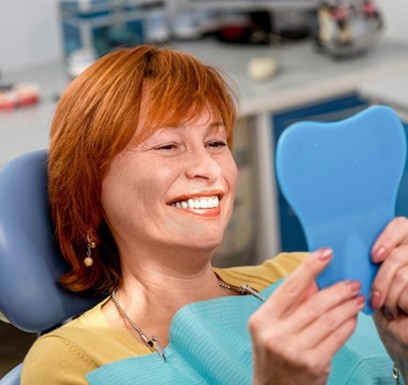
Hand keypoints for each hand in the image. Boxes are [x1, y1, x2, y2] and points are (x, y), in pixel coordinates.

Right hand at [249, 248, 363, 384]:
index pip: (289, 287)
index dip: (309, 268)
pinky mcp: (313, 364)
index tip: (325, 253)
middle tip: (351, 282)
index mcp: (261, 320)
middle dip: (337, 289)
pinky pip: (337, 337)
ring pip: (328, 319)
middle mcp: (275, 334)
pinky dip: (348, 324)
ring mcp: (294, 350)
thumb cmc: (273, 356)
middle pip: (313, 303)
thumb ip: (291, 304)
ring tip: (356, 298)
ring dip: (347, 306)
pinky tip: (352, 318)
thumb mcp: (272, 327)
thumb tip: (315, 280)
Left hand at [371, 217, 407, 379]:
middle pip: (400, 253)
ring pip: (404, 273)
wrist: (398, 332)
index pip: (401, 225)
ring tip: (382, 304)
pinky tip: (395, 311)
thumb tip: (329, 248)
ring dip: (388, 292)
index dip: (388, 237)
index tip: (374, 256)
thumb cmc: (379, 300)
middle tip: (374, 293)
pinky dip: (398, 302)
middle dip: (383, 276)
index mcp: (401, 243)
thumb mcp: (367, 275)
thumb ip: (360, 257)